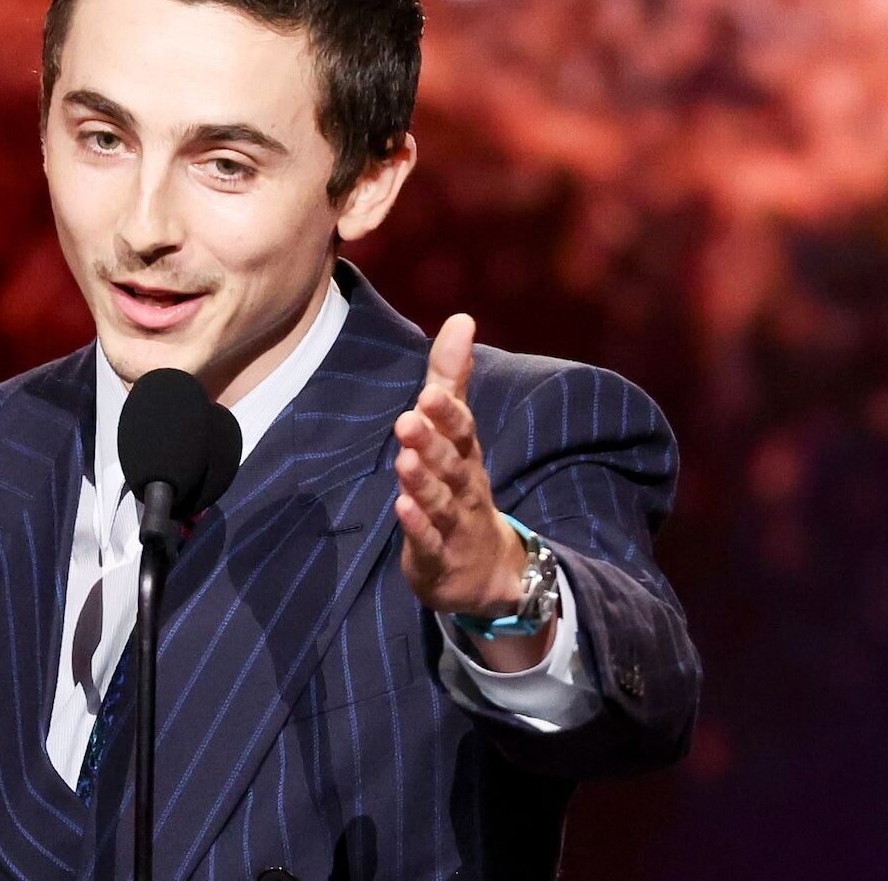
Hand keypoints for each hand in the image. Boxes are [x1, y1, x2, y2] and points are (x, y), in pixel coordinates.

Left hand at [394, 314, 552, 667]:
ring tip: (404, 458)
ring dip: (423, 480)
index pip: (462, 428)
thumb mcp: (458, 433)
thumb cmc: (462, 488)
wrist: (487, 570)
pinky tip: (401, 507)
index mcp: (466, 454)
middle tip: (411, 415)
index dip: (448, 412)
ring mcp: (453, 522)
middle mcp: (464, 485)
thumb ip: (452, 378)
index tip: (430, 390)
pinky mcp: (437, 556)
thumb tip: (461, 318)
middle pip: (452, 461)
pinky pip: (428, 540)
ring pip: (440, 500)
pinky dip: (416, 525)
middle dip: (433, 439)